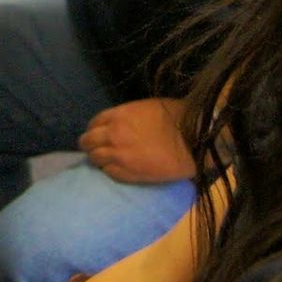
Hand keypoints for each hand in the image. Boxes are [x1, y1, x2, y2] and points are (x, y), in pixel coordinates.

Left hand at [78, 98, 195, 183]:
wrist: (194, 139)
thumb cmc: (176, 117)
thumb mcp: (145, 107)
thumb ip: (126, 116)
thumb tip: (116, 124)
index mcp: (118, 115)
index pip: (93, 124)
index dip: (94, 130)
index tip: (98, 135)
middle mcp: (113, 135)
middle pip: (87, 142)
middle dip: (90, 145)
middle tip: (97, 149)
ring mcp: (119, 156)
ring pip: (95, 159)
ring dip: (99, 159)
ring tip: (108, 161)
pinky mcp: (128, 173)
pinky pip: (109, 173)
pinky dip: (110, 171)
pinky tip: (119, 169)